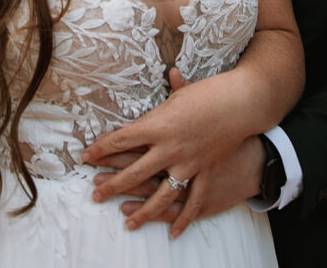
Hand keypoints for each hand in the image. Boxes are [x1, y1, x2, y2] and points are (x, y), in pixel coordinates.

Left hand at [85, 69, 265, 236]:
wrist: (240, 104)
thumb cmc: (209, 94)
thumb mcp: (180, 95)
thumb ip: (159, 106)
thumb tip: (141, 109)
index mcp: (159, 125)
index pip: (122, 139)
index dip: (102, 148)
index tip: (86, 155)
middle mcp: (170, 147)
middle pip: (135, 170)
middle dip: (112, 183)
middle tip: (94, 193)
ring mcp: (188, 164)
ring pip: (160, 194)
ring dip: (141, 209)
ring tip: (125, 220)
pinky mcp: (205, 173)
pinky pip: (192, 201)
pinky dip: (183, 218)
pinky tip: (171, 232)